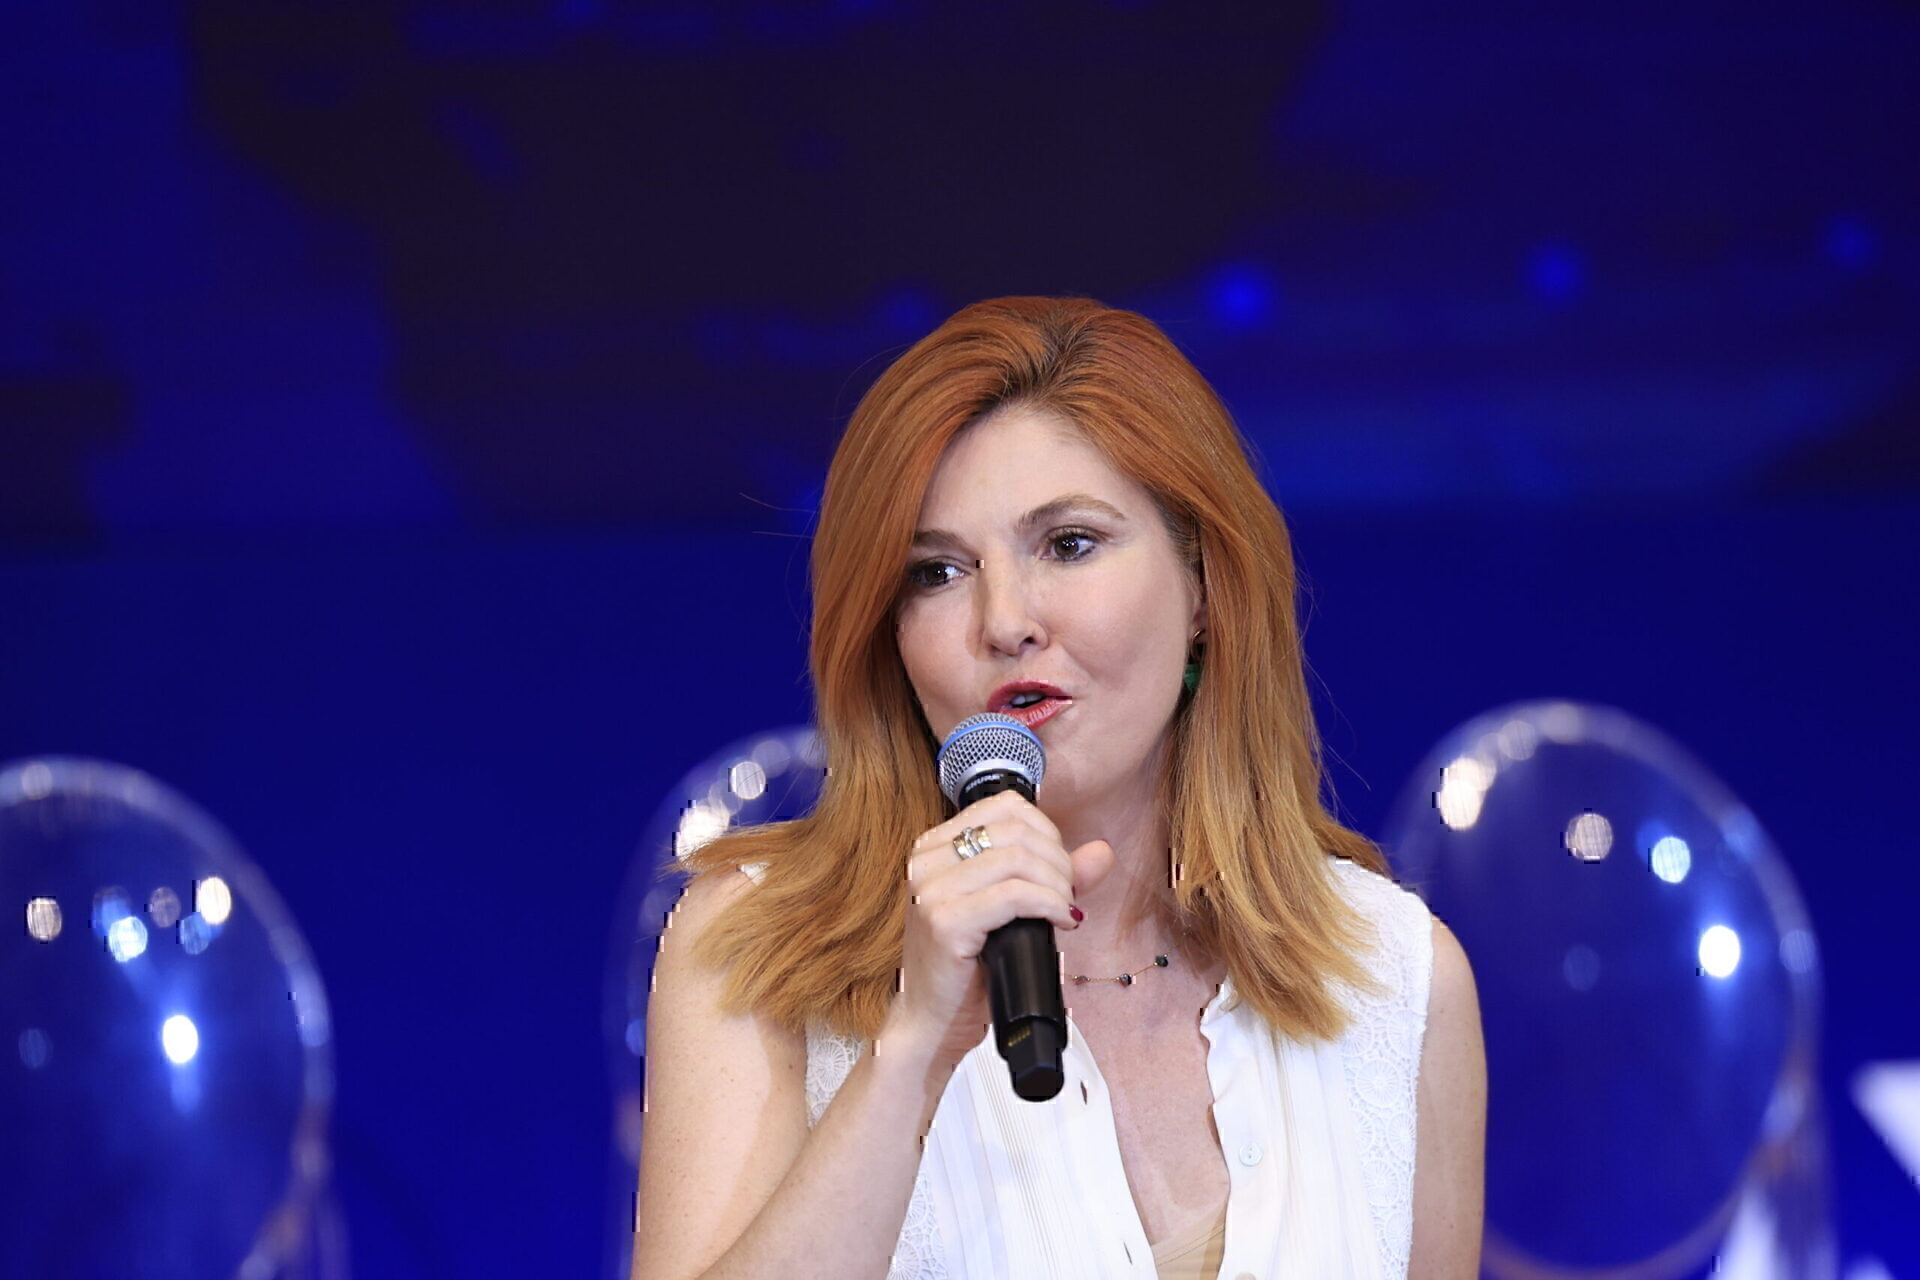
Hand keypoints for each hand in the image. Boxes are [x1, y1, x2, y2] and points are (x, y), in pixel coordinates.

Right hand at [882, 791, 1114, 1074]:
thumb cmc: (968, 970)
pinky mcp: (944, 922)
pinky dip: (1050, 905)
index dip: (1046, 833)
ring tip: (1064, 911)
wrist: (933, 1024)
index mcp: (934, 847)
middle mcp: (926, 860)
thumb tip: (1102, 851)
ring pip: (1018, 859)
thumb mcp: (1012, 912)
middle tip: (1067, 897)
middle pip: (1016, 830)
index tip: (1058, 870)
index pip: (1005, 807)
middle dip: (1058, 862)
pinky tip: (1061, 922)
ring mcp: (931, 890)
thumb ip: (1054, 877)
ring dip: (1057, 885)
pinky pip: (1015, 895)